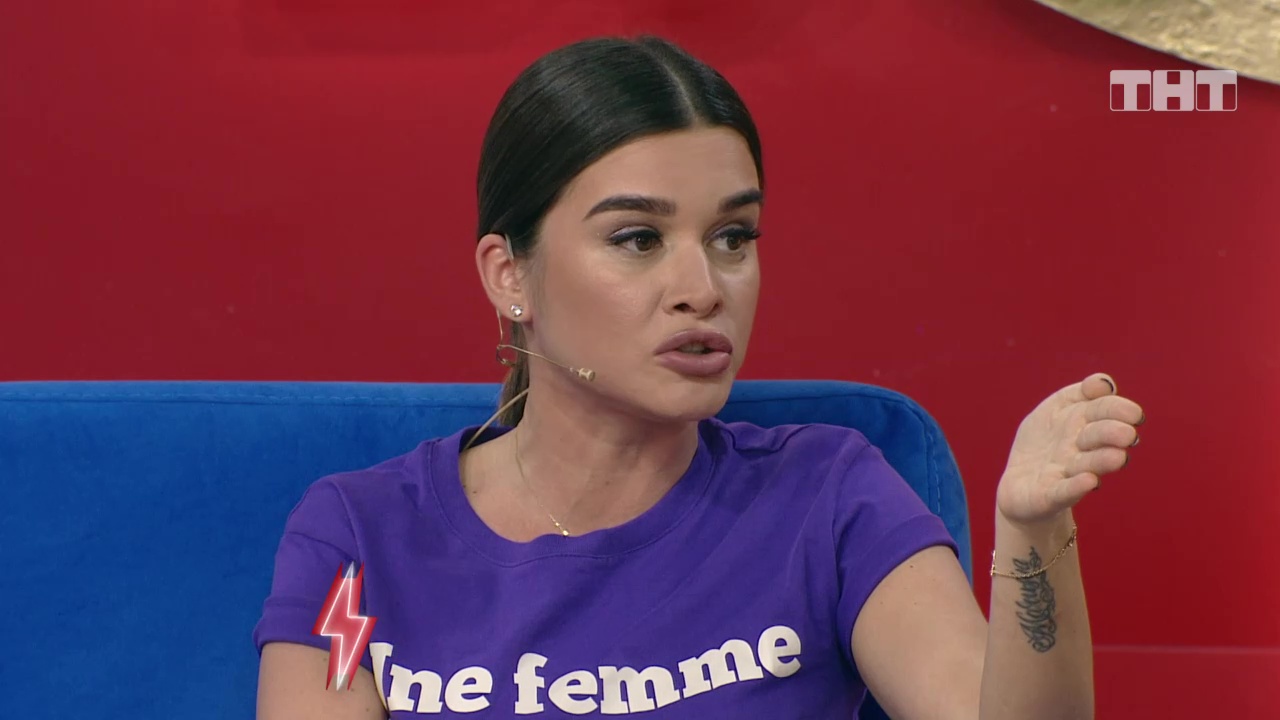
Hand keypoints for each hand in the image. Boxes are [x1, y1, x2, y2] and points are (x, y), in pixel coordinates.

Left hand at [996, 373, 1144, 528]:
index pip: (1102, 409)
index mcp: (1081, 422)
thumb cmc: (1044, 443)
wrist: (1021, 488)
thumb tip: (1104, 382)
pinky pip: (1064, 490)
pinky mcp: (1051, 496)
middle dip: (1111, 433)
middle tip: (1127, 434)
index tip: (1126, 407)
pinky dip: (1076, 486)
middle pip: (1098, 436)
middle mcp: (1079, 447)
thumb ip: (1077, 393)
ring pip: (1087, 464)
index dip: (1115, 406)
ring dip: (1101, 460)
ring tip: (1118, 457)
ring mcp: (1067, 472)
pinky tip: (1089, 481)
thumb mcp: (1053, 410)